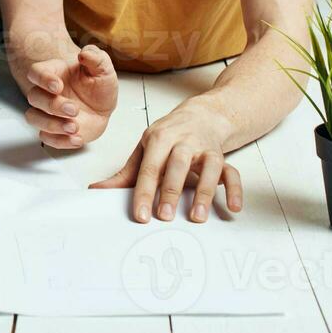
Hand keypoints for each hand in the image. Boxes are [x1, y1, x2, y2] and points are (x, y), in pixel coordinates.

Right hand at [24, 45, 117, 148]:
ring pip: (33, 118)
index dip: (43, 79)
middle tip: (74, 109)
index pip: (35, 72)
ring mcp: (47, 113)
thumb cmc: (98, 85)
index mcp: (53, 73)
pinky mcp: (53, 131)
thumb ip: (96, 57)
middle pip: (34, 97)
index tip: (58, 86)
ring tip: (74, 126)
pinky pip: (45, 137)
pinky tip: (77, 139)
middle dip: (52, 105)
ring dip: (51, 124)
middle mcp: (46, 93)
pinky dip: (60, 141)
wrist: (103, 107)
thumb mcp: (103, 69)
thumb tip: (85, 54)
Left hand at [91, 102, 242, 223]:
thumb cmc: (169, 136)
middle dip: (171, 190)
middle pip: (178, 165)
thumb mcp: (144, 150)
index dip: (144, 192)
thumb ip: (124, 174)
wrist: (200, 115)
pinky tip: (233, 207)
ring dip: (204, 192)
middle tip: (164, 216)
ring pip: (209, 167)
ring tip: (197, 216)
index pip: (149, 168)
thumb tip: (96, 190)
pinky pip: (232, 172)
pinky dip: (235, 189)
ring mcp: (205, 149)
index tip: (141, 215)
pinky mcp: (223, 156)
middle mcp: (184, 142)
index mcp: (159, 139)